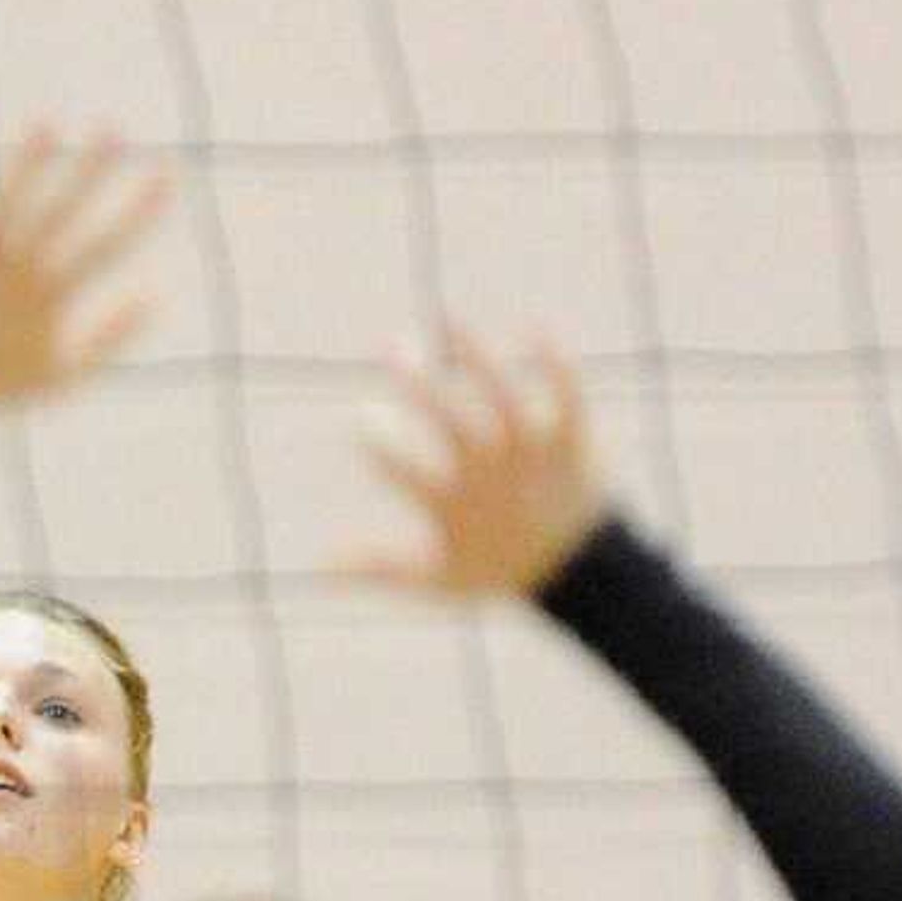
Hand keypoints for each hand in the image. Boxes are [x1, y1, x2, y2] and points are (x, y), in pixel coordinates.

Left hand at [0, 126, 167, 402]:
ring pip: (8, 196)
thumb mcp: (64, 373)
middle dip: (92, 166)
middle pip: (62, 208)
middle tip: (114, 127)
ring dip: (30, 159)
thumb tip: (157, 297)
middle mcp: (16, 270)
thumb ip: (113, 336)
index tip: (167, 173)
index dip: (140, 208)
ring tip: (47, 122)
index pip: (108, 243)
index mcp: (51, 295)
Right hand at [343, 329, 606, 598]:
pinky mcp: (570, 439)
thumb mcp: (437, 580)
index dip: (378, 441)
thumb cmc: (498, 568)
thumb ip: (378, 569)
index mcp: (454, 503)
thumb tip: (318, 567)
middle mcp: (492, 472)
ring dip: (477, 354)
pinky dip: (552, 361)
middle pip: (450, 418)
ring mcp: (531, 453)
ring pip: (504, 394)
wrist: (582, 573)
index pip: (406, 469)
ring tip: (451, 320)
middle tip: (391, 345)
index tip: (363, 419)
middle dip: (416, 381)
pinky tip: (531, 328)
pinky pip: (566, 392)